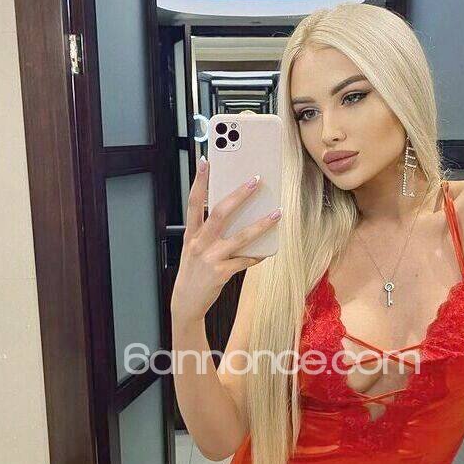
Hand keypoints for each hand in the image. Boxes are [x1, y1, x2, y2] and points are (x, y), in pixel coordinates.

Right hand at [170, 158, 281, 323]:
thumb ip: (209, 232)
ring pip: (241, 236)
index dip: (199, 181)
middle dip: (239, 194)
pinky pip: (245, 260)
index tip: (205, 161)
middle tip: (255, 180)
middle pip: (220, 212)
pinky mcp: (221, 273)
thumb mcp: (194, 248)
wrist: (186, 302)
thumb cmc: (193, 271)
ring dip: (261, 223)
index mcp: (192, 234)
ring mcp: (211, 258)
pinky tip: (267, 249)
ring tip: (277, 213)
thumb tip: (237, 215)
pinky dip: (257, 254)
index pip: (194, 202)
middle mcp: (200, 243)